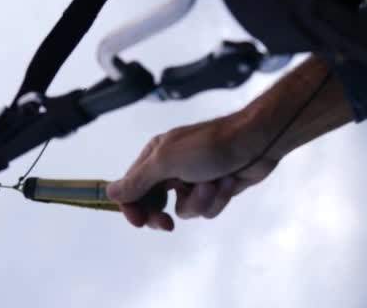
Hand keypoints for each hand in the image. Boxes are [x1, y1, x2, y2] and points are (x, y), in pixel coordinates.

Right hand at [106, 110, 279, 230]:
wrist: (257, 142)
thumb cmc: (210, 146)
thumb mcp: (167, 163)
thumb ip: (138, 180)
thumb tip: (110, 192)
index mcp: (154, 156)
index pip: (131, 187)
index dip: (131, 206)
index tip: (138, 222)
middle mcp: (170, 167)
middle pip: (153, 202)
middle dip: (162, 214)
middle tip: (167, 225)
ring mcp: (192, 179)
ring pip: (183, 209)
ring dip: (199, 201)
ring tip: (213, 184)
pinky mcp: (212, 188)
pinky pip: (205, 208)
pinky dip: (216, 199)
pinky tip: (228, 183)